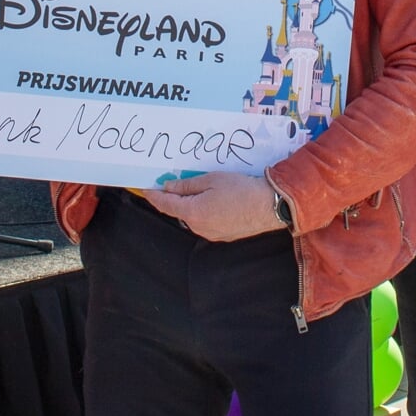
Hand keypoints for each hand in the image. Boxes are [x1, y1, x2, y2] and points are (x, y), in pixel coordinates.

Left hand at [141, 170, 286, 241]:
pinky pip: (206, 222)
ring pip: (193, 217)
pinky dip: (204, 212)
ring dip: (191, 205)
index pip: (165, 205)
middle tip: (174, 182)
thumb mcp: (211, 180)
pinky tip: (215, 201)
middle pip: (179, 211)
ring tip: (201, 189)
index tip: (146, 189)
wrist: (269, 206)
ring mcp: (211, 234)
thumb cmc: (241, 189)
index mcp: (192, 213)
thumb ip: (186, 186)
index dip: (154, 196)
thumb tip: (169, 188)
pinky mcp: (222, 236)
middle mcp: (198, 227)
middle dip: (175, 198)